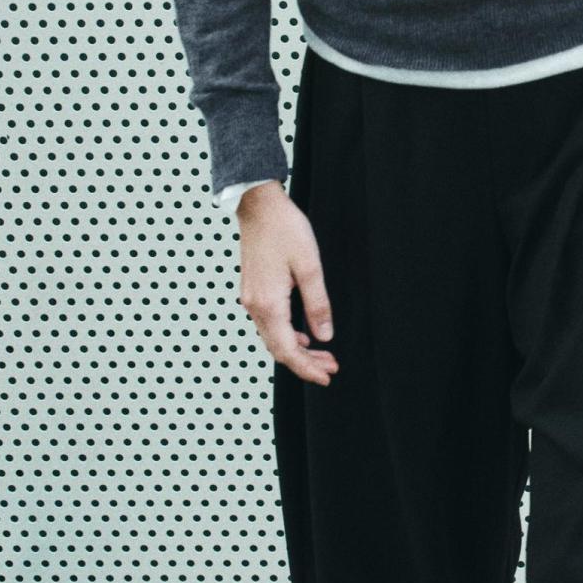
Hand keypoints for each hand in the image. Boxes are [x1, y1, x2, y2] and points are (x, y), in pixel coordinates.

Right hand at [236, 182, 339, 384]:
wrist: (259, 206)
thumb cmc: (285, 229)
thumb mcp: (310, 267)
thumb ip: (318, 304)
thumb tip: (325, 336)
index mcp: (268, 304)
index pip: (288, 350)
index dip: (307, 368)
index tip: (327, 376)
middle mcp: (255, 306)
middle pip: (279, 349)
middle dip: (305, 363)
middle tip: (331, 367)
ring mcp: (251, 299)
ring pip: (273, 337)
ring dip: (297, 349)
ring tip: (323, 355)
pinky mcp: (253, 291)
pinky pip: (268, 324)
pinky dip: (287, 334)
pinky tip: (303, 334)